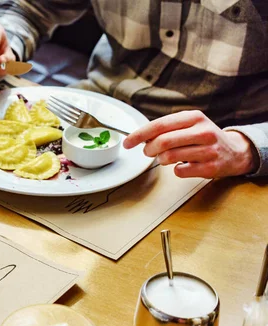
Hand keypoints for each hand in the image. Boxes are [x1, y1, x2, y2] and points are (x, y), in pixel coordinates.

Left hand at [123, 110, 258, 177]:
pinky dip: (175, 170)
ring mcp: (208, 150)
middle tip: (148, 152)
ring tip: (166, 157)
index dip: (139, 135)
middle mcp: (203, 131)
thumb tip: (140, 137)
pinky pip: (180, 171)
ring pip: (169, 157)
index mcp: (194, 117)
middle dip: (149, 149)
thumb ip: (167, 129)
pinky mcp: (210, 167)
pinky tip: (183, 165)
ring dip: (161, 160)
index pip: (160, 125)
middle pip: (163, 142)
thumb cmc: (204, 138)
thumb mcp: (189, 125)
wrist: (234, 151)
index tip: (127, 143)